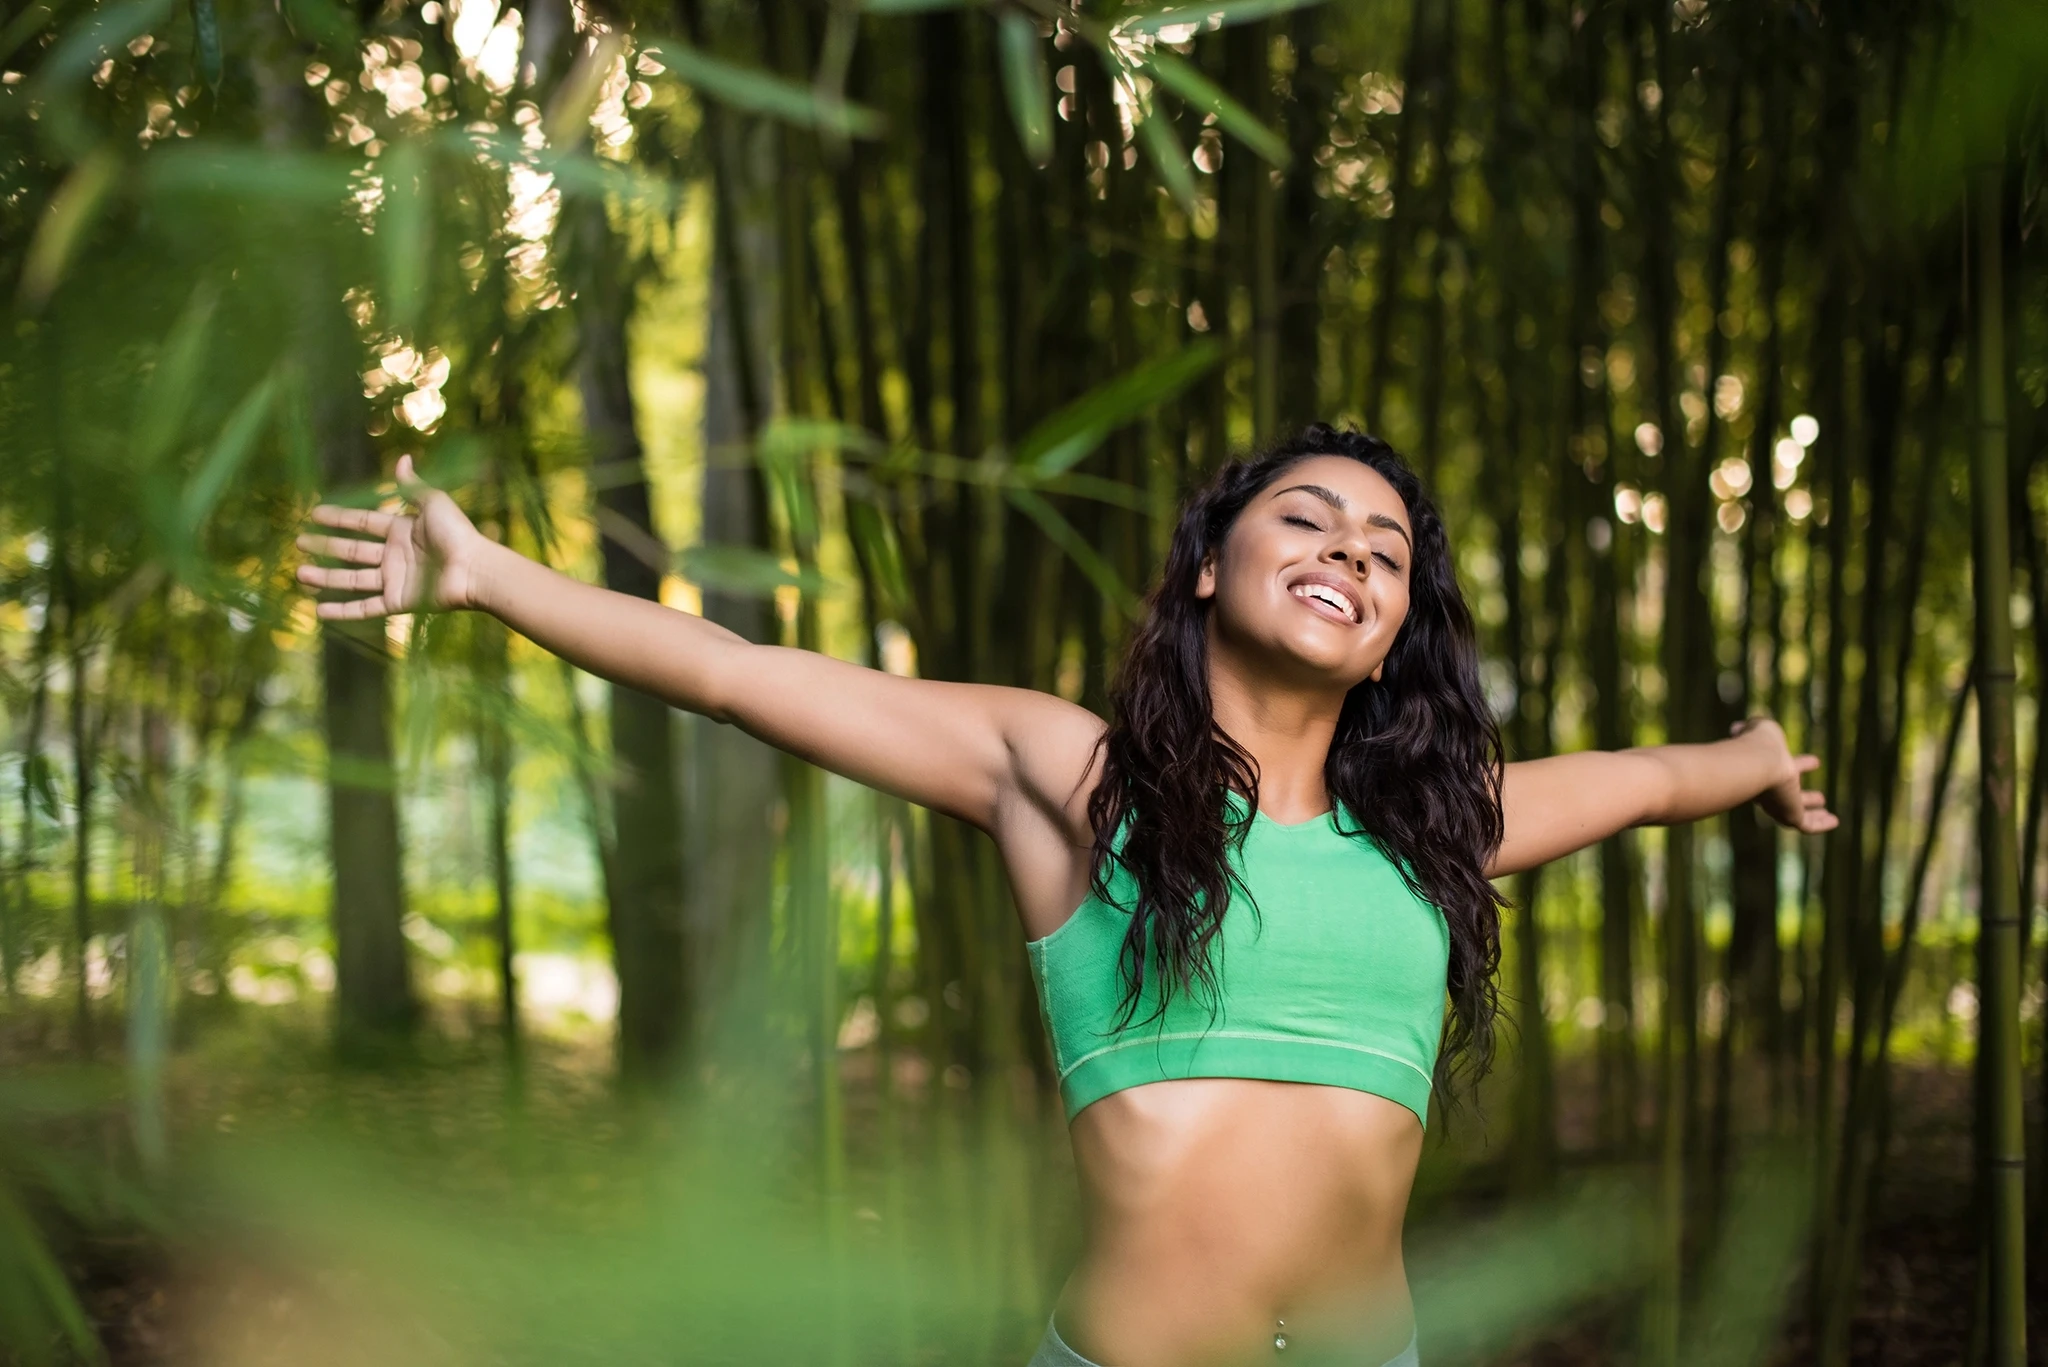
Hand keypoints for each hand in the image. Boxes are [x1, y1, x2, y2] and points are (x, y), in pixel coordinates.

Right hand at [295, 455, 486, 619]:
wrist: (475, 570)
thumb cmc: (458, 534)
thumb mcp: (434, 503)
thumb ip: (413, 486)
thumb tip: (403, 458)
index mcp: (401, 530)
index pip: (362, 523)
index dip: (339, 518)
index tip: (314, 514)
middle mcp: (394, 555)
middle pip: (352, 551)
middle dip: (325, 547)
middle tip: (299, 543)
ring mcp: (395, 580)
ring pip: (352, 579)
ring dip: (326, 578)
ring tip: (300, 574)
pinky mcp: (398, 602)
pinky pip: (366, 607)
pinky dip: (343, 611)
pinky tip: (320, 611)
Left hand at [1730, 716, 1838, 833]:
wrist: (1756, 764)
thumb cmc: (1758, 743)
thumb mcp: (1760, 727)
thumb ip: (1755, 727)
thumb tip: (1738, 728)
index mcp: (1762, 768)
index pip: (1776, 766)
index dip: (1790, 762)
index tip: (1807, 760)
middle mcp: (1768, 789)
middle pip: (1786, 791)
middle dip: (1800, 791)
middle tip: (1818, 794)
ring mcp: (1779, 804)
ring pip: (1795, 809)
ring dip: (1809, 806)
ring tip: (1824, 805)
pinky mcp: (1790, 816)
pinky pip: (1806, 825)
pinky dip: (1820, 824)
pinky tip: (1834, 821)